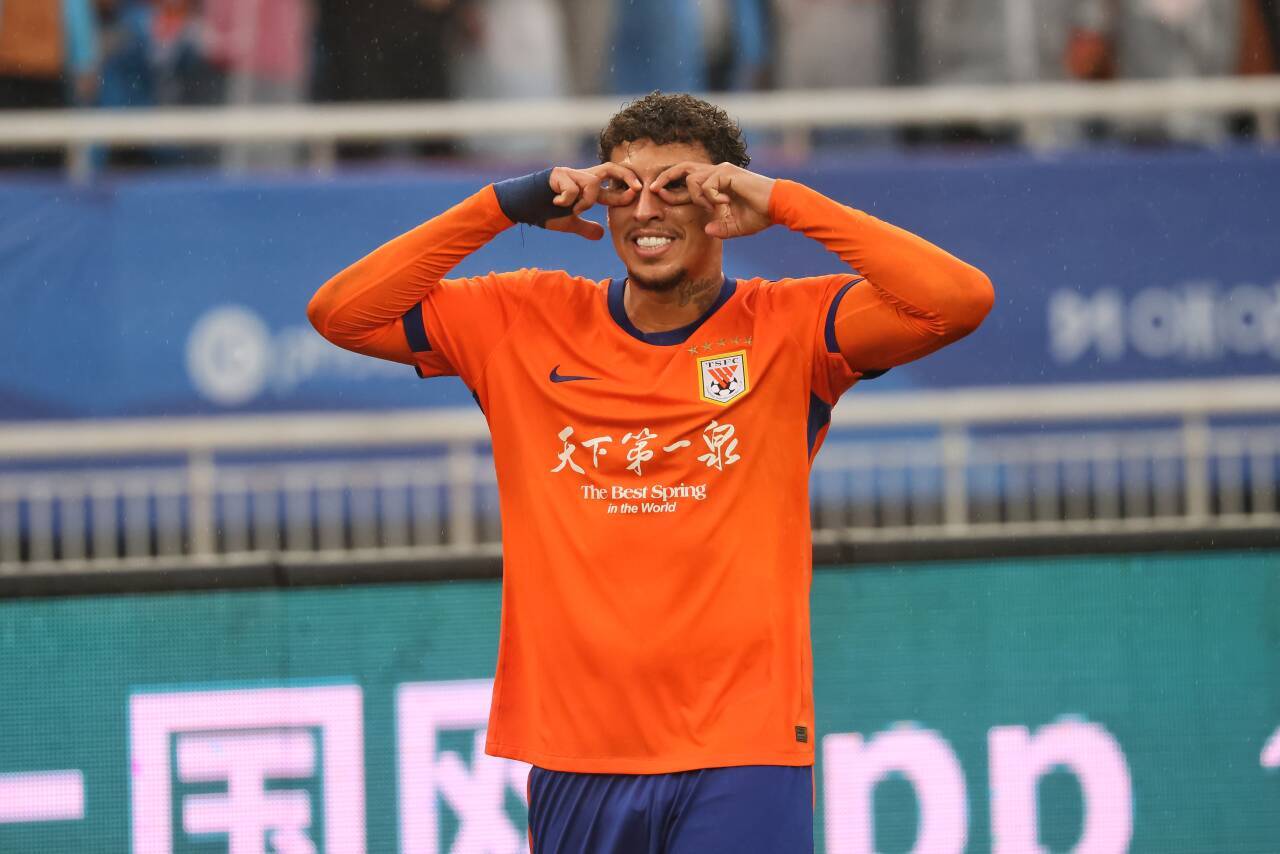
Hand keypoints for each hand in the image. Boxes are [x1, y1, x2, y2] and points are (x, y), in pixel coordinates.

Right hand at [544, 163, 641, 239]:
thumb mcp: (569, 222)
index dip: (626, 191)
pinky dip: (568, 200)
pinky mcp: (557, 175)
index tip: (635, 196)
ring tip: (572, 209)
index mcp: (586, 187)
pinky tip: (556, 203)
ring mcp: (570, 174)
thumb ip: (585, 227)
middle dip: (627, 176)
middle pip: (610, 168)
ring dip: (586, 201)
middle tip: (637, 189)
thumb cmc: (544, 212)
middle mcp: (580, 176)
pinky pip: (573, 188)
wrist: (521, 206)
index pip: (612, 184)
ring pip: (592, 183)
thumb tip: (601, 235)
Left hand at [648, 162, 775, 238]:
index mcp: (716, 182)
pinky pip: (706, 185)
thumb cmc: (759, 215)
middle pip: (683, 167)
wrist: (778, 207)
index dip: (672, 188)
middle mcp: (717, 172)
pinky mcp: (727, 172)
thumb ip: (719, 228)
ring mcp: (722, 170)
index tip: (659, 196)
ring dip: (697, 197)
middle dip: (666, 177)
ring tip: (715, 207)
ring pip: (693, 179)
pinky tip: (724, 203)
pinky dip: (711, 197)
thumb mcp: (734, 226)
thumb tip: (706, 230)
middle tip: (653, 189)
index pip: (687, 180)